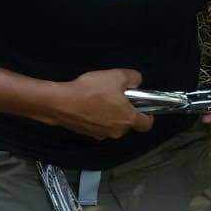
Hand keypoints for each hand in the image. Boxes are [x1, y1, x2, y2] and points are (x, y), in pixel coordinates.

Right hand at [33, 68, 153, 138]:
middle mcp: (117, 132)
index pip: (146, 125)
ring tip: (100, 100)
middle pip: (127, 124)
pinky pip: (98, 126)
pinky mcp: (87, 134)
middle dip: (125, 113)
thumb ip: (133, 78)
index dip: (148, 117)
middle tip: (118, 98)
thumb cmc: (92, 90)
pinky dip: (97, 119)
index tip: (145, 109)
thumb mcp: (116, 76)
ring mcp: (101, 135)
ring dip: (110, 116)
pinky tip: (89, 106)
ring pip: (112, 126)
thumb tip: (137, 82)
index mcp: (128, 119)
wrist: (62, 102)